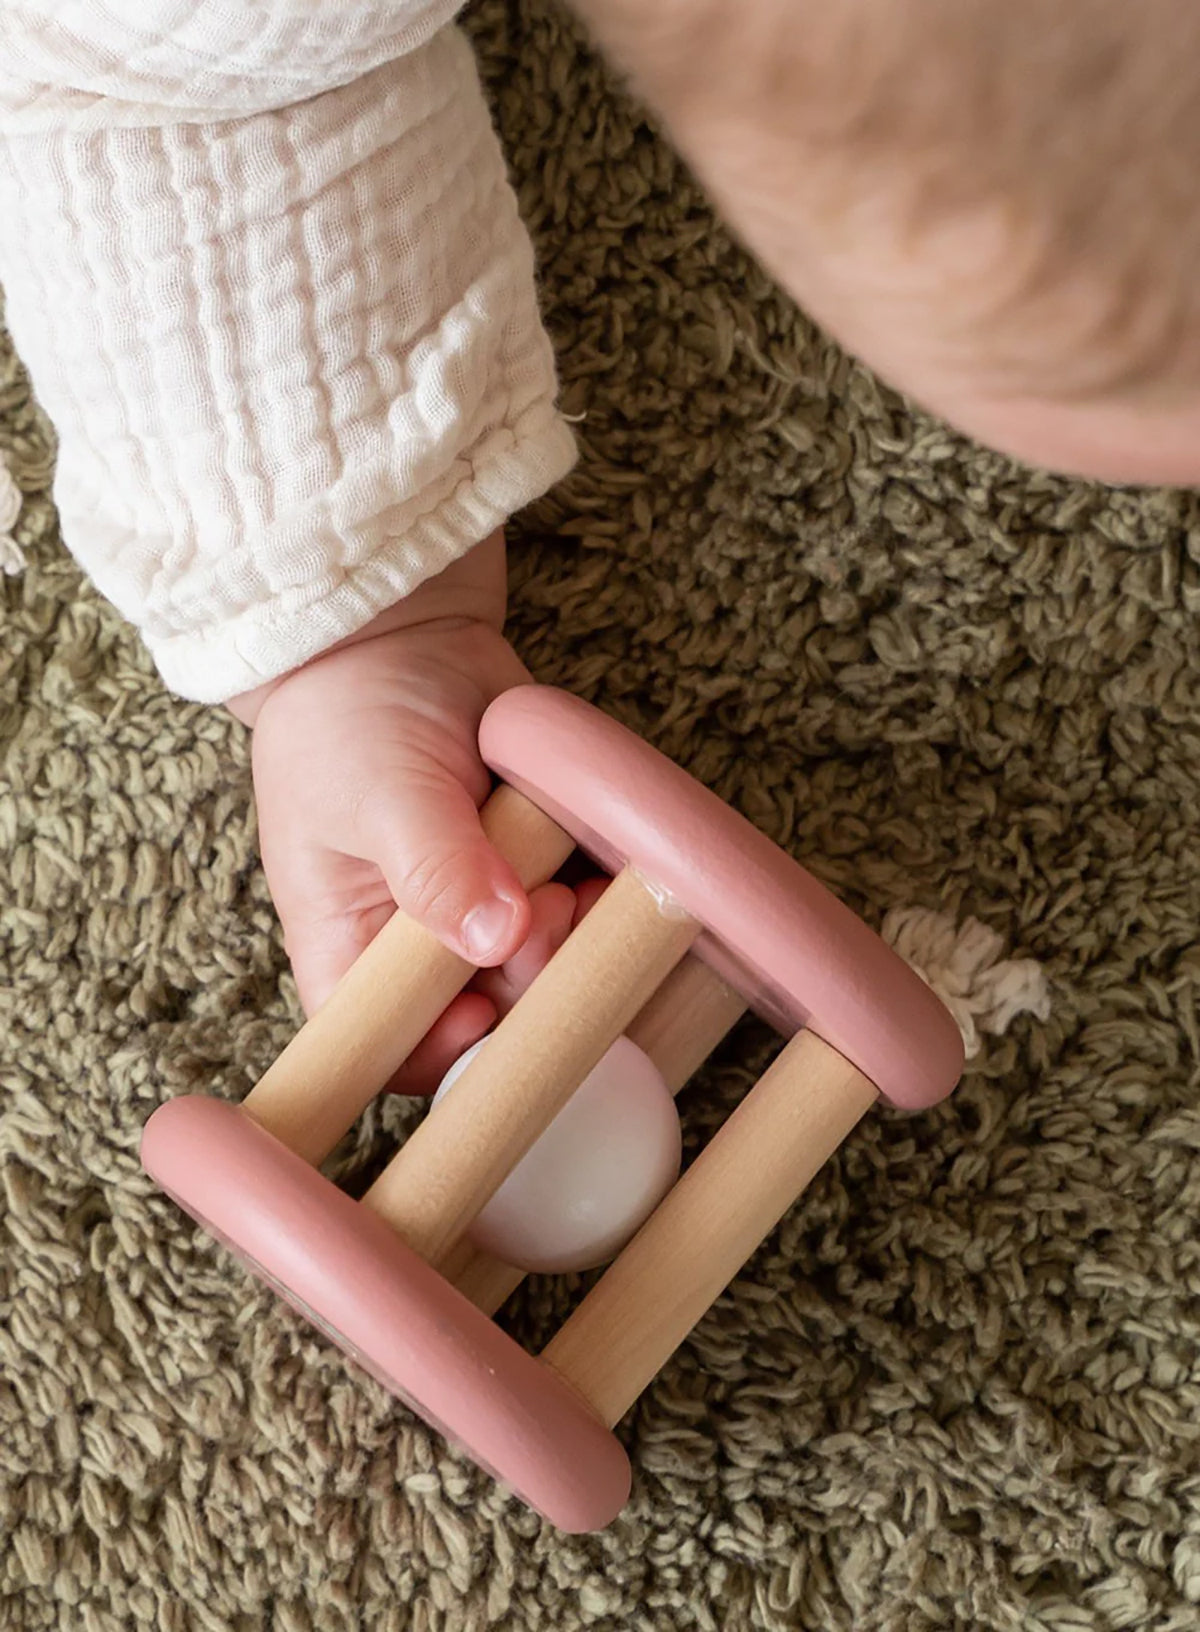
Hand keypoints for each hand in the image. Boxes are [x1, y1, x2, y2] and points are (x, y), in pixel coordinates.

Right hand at [227, 531, 548, 1080]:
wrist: (397, 636)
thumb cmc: (351, 716)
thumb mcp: (381, 791)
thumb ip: (433, 868)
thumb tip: (494, 937)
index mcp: (348, 946)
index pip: (385, 1046)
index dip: (440, 1053)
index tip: (489, 1013)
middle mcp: (414, 944)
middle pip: (482, 1014)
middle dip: (525, 980)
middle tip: (543, 911)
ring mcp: (478, 908)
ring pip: (538, 969)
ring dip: (570, 943)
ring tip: (572, 889)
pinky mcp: (529, 871)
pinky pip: (573, 915)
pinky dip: (596, 905)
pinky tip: (604, 876)